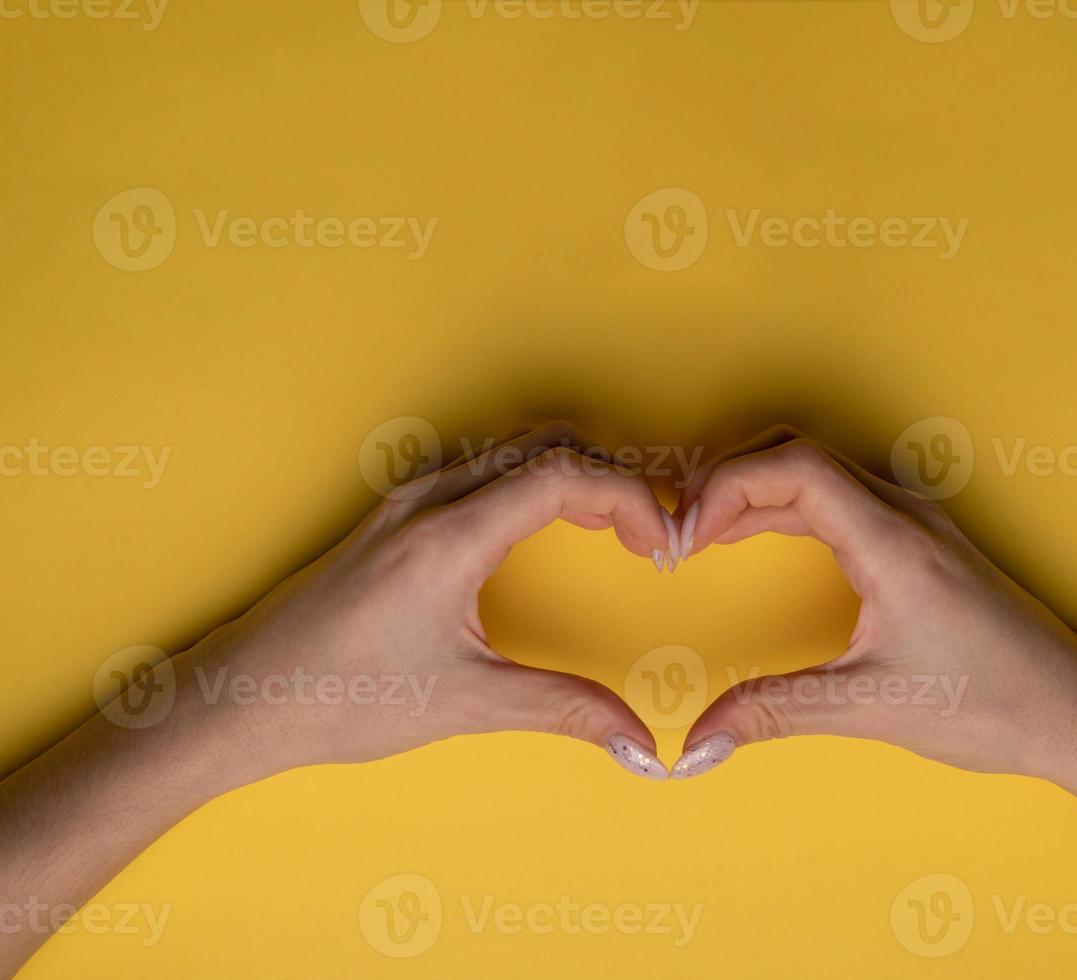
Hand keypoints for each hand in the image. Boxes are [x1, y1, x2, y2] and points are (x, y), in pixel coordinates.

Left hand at [168, 421, 676, 780]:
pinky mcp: (391, 517)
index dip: (630, 500)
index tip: (660, 546)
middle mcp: (428, 499)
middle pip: (545, 443)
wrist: (239, 700)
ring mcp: (404, 501)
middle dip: (609, 476)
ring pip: (509, 448)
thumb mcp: (464, 704)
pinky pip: (477, 467)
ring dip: (569, 471)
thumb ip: (564, 711)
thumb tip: (639, 744)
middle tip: (646, 531)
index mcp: (450, 535)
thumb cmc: (335, 697)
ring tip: (606, 526)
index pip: (565, 474)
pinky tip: (538, 525)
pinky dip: (528, 479)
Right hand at [668, 425, 1076, 780]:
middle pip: (798, 453)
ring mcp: (917, 521)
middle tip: (680, 529)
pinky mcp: (921, 540)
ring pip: (819, 470)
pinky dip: (788, 505)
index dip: (724, 487)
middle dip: (728, 479)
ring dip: (757, 489)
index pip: (792, 466)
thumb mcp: (872, 706)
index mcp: (892, 540)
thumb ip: (776, 712)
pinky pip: (840, 494)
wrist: (1076, 711)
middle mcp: (905, 514)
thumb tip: (698, 740)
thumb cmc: (994, 702)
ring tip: (705, 532)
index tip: (685, 537)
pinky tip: (763, 538)